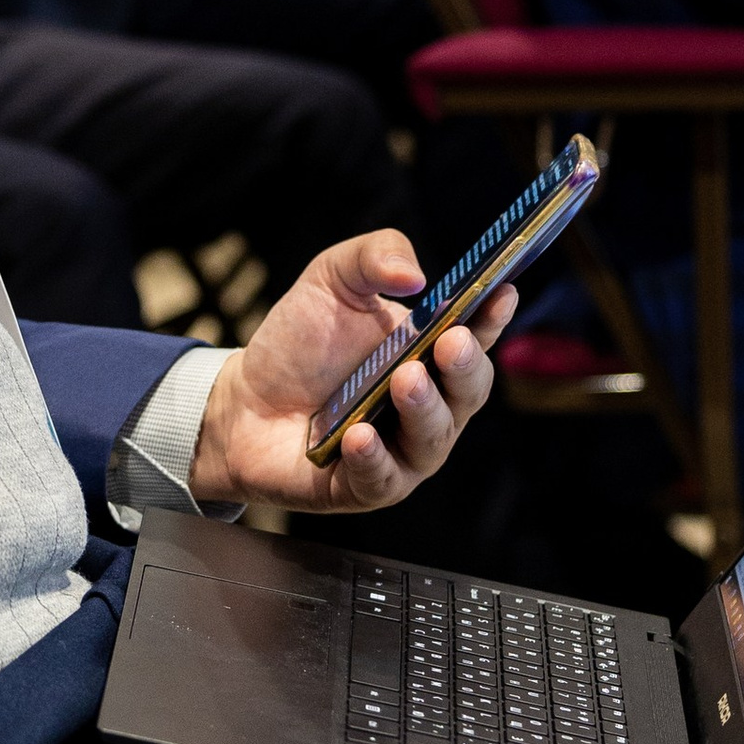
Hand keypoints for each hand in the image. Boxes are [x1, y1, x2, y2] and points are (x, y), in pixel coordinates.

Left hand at [186, 228, 513, 515]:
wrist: (243, 402)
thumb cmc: (299, 344)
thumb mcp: (332, 280)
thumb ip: (374, 256)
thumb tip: (415, 275)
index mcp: (431, 353)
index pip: (476, 336)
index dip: (492, 317)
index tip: (500, 293)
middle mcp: (430, 406)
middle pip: (468, 392)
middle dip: (464, 368)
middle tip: (449, 344)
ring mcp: (403, 451)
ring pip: (432, 439)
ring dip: (423, 410)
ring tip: (404, 380)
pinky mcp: (366, 487)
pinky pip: (381, 479)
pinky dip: (373, 458)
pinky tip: (359, 436)